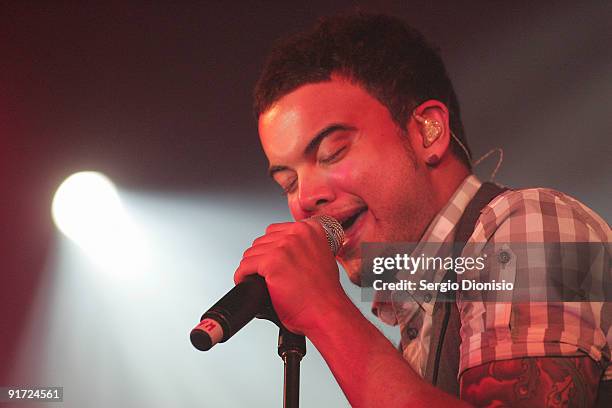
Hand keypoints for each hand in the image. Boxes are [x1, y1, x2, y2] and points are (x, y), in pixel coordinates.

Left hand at [234, 218, 346, 334]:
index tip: (270, 260)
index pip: (275, 231)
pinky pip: (246, 266)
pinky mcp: (272, 262)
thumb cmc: (325, 292)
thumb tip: (287, 249)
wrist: (327, 312)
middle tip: (264, 274)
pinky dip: (242, 276)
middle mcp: (297, 233)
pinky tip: (246, 282)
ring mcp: (284, 246)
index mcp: (310, 229)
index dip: (270, 248)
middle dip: (260, 258)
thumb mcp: (322, 257)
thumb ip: (305, 246)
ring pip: (252, 253)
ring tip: (256, 279)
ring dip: (251, 267)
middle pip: (262, 241)